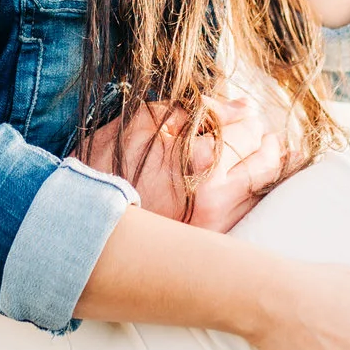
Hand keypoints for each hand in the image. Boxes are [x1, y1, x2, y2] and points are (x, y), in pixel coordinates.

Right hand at [78, 97, 289, 232]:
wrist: (83, 221)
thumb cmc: (108, 167)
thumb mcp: (143, 124)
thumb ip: (191, 109)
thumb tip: (238, 106)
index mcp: (197, 162)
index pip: (245, 128)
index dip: (242, 113)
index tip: (238, 108)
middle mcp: (214, 199)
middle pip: (266, 160)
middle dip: (263, 139)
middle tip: (256, 129)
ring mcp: (215, 226)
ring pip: (264, 189)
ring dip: (267, 164)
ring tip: (261, 150)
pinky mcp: (210, 243)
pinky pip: (250, 213)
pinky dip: (256, 191)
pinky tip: (250, 179)